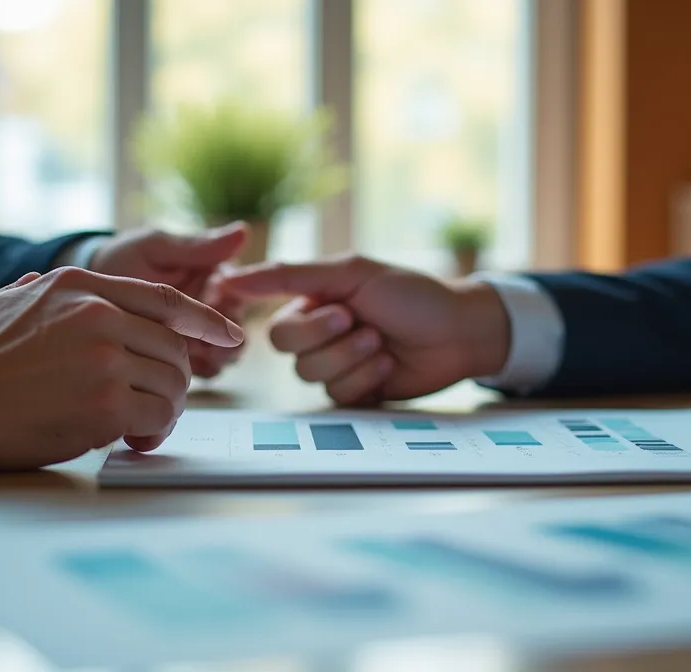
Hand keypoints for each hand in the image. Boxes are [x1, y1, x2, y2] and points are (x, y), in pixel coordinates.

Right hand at [0, 267, 242, 469]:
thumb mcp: (1, 301)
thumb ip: (35, 292)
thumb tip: (41, 284)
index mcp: (79, 285)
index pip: (164, 299)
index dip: (205, 319)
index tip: (230, 334)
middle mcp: (100, 314)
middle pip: (176, 347)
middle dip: (174, 381)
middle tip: (155, 406)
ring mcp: (105, 357)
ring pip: (174, 384)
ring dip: (165, 411)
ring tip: (138, 426)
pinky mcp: (106, 402)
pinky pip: (158, 417)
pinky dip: (153, 433)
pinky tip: (131, 440)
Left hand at [88, 222, 248, 377]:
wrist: (84, 294)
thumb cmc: (121, 259)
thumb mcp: (155, 248)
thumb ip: (195, 247)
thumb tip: (243, 232)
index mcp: (214, 277)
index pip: (240, 293)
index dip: (230, 300)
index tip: (212, 297)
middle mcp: (212, 310)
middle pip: (237, 331)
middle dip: (227, 339)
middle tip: (206, 339)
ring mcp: (198, 337)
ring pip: (224, 355)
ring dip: (214, 358)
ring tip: (188, 355)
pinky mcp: (182, 361)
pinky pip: (202, 372)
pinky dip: (196, 372)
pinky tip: (176, 367)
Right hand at [217, 255, 510, 404]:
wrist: (460, 332)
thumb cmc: (412, 294)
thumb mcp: (351, 273)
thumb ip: (289, 275)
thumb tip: (230, 276)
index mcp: (312, 303)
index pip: (277, 326)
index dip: (308, 324)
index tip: (343, 311)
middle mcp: (318, 335)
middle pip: (289, 353)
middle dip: (331, 340)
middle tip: (362, 322)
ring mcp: (337, 366)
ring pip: (313, 376)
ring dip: (353, 358)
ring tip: (382, 342)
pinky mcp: (356, 393)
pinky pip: (338, 396)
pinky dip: (366, 377)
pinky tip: (389, 364)